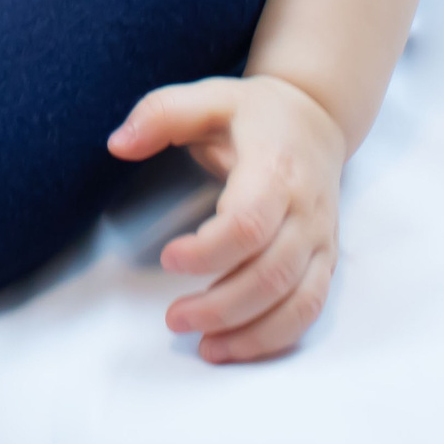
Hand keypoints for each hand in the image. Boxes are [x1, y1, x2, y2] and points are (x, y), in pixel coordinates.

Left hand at [108, 74, 346, 362]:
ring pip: (295, 301)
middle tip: (174, 318)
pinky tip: (235, 346)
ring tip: (202, 346)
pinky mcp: (326, 260)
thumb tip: (118, 144)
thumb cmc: (253, 114)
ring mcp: (320, 239)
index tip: (167, 259)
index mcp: (275, 169)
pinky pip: (309, 309)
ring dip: (249, 332)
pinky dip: (276, 337)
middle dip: (221, 306)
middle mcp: (305, 210)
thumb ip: (159, 114)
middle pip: (271, 274)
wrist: (318, 119)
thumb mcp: (206, 96)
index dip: (209, 251)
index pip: (249, 223)